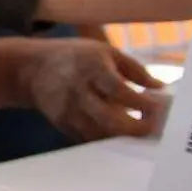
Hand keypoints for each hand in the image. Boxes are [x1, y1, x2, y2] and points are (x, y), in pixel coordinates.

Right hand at [19, 39, 168, 141]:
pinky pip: (89, 138)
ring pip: (98, 133)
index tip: (158, 107)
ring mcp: (68, 111)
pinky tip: (120, 134)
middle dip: (134, 128)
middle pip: (108, 118)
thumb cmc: (76, 57)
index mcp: (91, 68)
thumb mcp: (105, 51)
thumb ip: (134, 69)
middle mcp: (78, 91)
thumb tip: (159, 87)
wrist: (32, 69)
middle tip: (151, 128)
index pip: (118, 90)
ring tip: (139, 133)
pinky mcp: (63, 124)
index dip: (140, 102)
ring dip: (122, 137)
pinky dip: (107, 139)